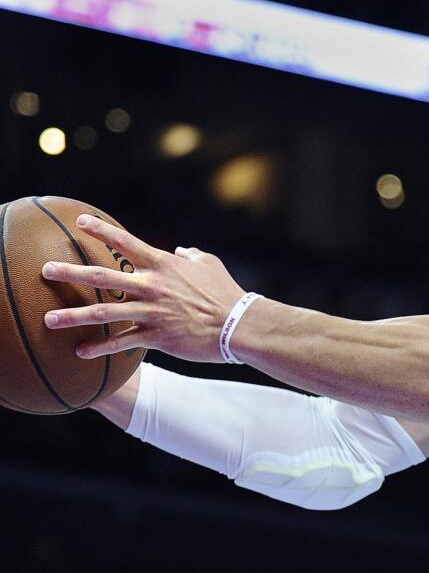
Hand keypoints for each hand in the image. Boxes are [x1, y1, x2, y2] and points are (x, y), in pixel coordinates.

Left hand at [41, 215, 244, 361]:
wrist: (237, 325)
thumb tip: (181, 251)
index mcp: (164, 265)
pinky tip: (80, 351)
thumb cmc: (226, 292)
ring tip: (49, 318)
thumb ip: (191, 255)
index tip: (80, 221)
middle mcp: (152, 286)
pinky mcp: (156, 336)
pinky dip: (100, 347)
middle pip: (104, 277)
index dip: (101, 230)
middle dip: (72, 272)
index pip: (126, 243)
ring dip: (74, 315)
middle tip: (46, 270)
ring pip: (105, 312)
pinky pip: (121, 341)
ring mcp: (152, 311)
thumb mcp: (210, 264)